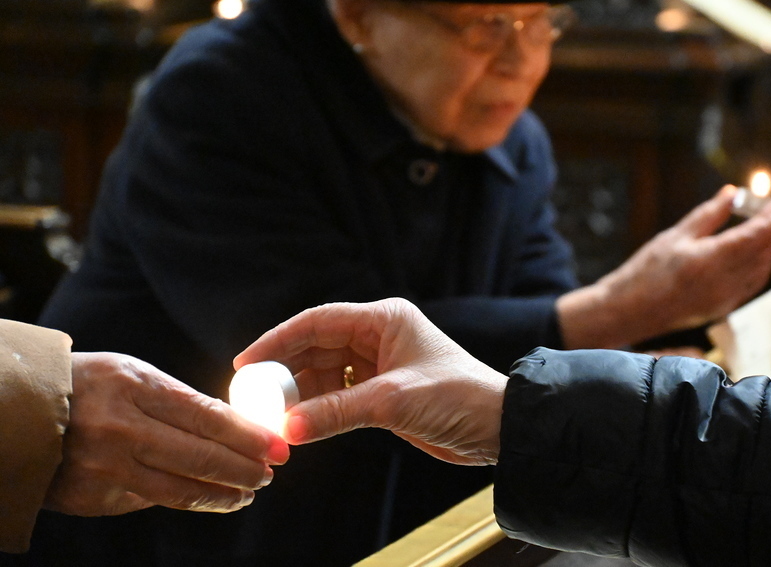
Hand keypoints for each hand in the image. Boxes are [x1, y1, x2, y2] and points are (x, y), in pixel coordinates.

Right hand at [45, 353, 288, 516]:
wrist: (15, 414)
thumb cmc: (87, 386)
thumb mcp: (131, 375)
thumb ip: (178, 399)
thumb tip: (234, 426)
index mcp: (134, 388)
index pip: (207, 416)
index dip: (249, 435)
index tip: (277, 446)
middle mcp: (120, 430)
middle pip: (201, 457)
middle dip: (245, 468)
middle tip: (270, 473)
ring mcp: (106, 468)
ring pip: (181, 490)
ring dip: (223, 495)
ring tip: (247, 493)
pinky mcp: (94, 498)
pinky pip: (152, 499)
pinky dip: (184, 496)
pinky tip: (206, 495)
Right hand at [235, 298, 506, 465]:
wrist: (499, 427)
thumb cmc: (458, 397)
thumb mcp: (393, 401)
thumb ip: (337, 412)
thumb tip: (287, 426)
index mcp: (383, 319)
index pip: (317, 322)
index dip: (277, 340)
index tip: (246, 363)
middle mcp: (378, 336)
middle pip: (315, 348)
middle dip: (283, 372)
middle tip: (252, 396)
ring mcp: (379, 365)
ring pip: (324, 375)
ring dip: (299, 394)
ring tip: (270, 415)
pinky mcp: (382, 393)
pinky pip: (338, 397)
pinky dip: (318, 410)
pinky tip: (299, 425)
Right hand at [557, 187, 770, 348]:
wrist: (631, 310)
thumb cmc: (646, 270)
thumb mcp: (675, 236)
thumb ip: (709, 215)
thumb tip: (734, 193)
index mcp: (710, 260)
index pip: (755, 235)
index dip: (770, 217)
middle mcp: (724, 282)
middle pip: (765, 252)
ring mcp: (726, 299)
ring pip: (763, 269)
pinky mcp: (724, 308)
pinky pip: (753, 283)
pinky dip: (761, 265)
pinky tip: (759, 253)